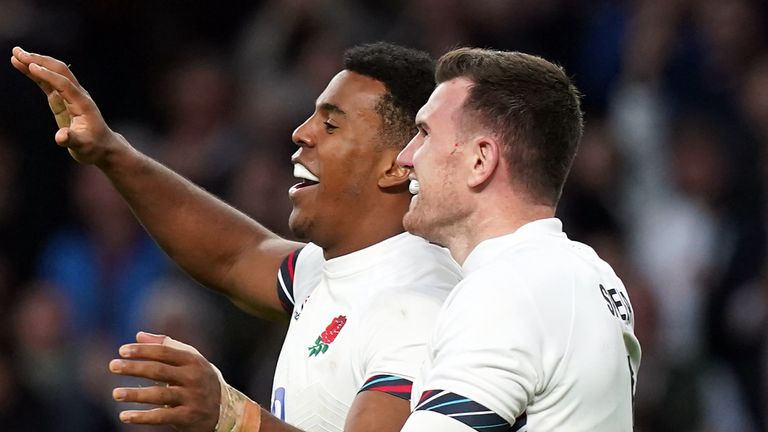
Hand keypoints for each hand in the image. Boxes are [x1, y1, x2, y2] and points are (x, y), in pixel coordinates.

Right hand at [10, 46, 120, 164]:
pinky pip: (47, 82)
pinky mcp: (62, 99)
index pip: (64, 84)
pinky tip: (23, 66)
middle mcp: (78, 95)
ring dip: (35, 63)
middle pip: (59, 72)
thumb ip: (71, 140)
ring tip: (16, 54)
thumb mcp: (83, 146)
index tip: (32, 66)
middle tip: (18, 52)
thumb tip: (60, 137)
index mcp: (83, 103)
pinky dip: (35, 74)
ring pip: (52, 73)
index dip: (48, 75)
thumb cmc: (93, 146)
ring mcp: (70, 95)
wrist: (102, 146)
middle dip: (40, 61)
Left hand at [109, 332, 221, 431]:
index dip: (143, 350)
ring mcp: (192, 398)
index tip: (122, 350)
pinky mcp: (188, 417)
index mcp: (193, 361)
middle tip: (113, 366)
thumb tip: (139, 335)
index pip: (164, 352)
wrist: (226, 409)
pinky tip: (124, 416)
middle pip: (159, 371)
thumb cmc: (201, 379)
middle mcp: (193, 378)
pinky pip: (162, 417)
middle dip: (135, 368)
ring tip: (115, 393)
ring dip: (135, 394)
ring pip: (160, 395)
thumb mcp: (190, 360)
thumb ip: (166, 346)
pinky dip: (142, 417)